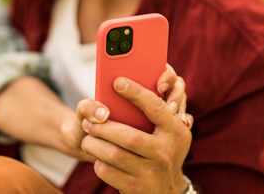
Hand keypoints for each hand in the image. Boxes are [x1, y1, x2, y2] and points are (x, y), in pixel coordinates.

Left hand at [74, 66, 192, 193]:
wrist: (165, 191)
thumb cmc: (159, 150)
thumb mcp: (166, 132)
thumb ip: (151, 110)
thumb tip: (113, 99)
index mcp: (175, 131)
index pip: (155, 107)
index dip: (136, 93)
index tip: (117, 82)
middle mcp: (166, 152)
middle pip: (128, 136)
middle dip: (103, 128)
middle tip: (90, 123)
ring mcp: (152, 173)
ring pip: (114, 155)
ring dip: (94, 144)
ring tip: (88, 138)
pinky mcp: (137, 189)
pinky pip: (108, 172)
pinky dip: (98, 162)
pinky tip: (98, 157)